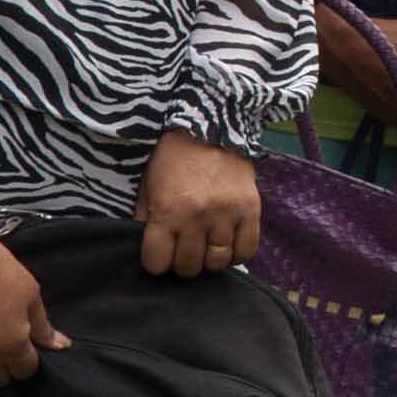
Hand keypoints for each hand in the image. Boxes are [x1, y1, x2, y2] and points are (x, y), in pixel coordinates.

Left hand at [138, 131, 260, 277]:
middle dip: (181, 263)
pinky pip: (246, 251)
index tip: (159, 255)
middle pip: (188, 267)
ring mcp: (227, 215)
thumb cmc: (172, 160)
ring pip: (217, 263)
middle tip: (183, 251)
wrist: (209, 128)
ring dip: (208, 260)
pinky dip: (235, 254)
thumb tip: (149, 252)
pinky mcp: (251, 210)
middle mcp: (197, 217)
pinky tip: (226, 245)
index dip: (156, 263)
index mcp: (167, 212)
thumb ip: (145, 221)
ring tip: (204, 247)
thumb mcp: (147, 188)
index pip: (157, 263)